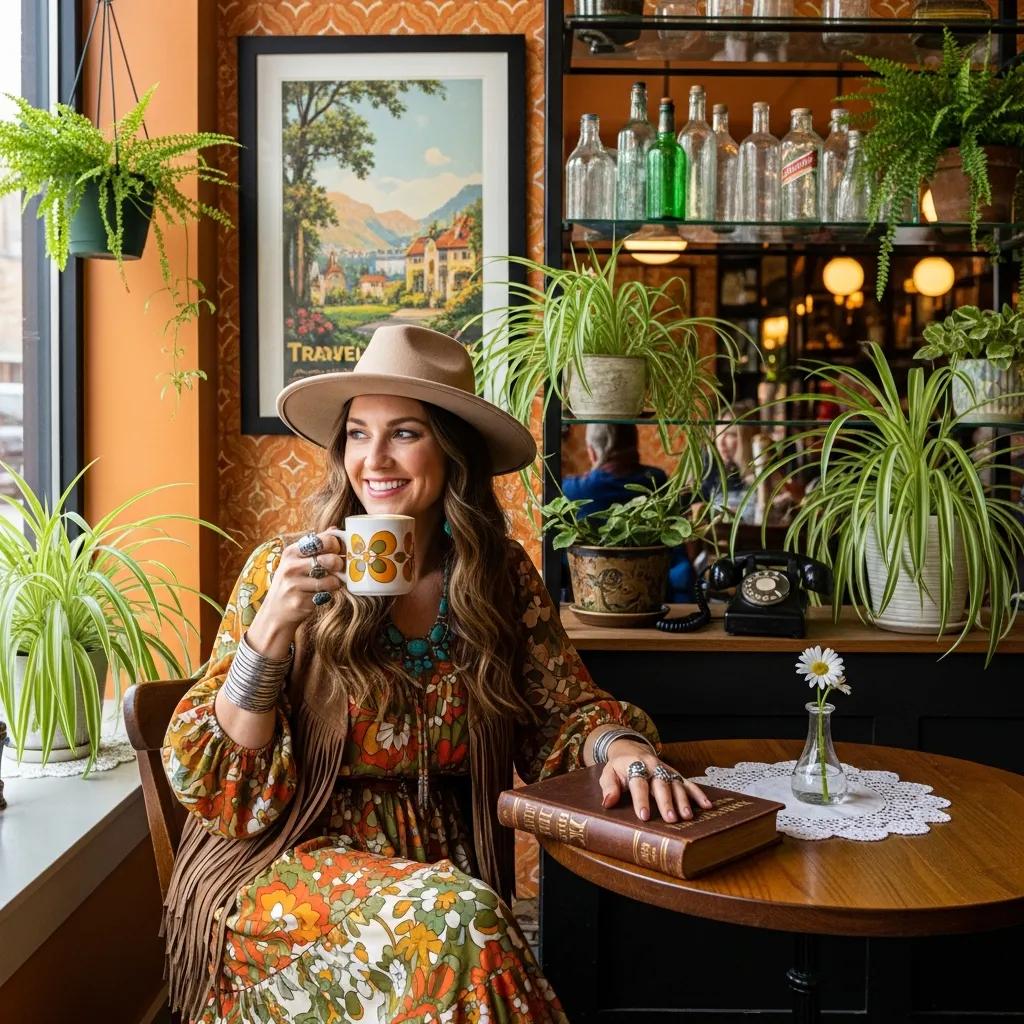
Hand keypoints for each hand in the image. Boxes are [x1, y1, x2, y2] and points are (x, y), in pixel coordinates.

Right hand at [248, 529, 346, 652]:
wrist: (275, 612)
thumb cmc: (291, 583)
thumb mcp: (297, 561)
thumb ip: (316, 545)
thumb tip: (335, 529)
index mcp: (292, 552)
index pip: (322, 540)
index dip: (336, 545)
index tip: (338, 551)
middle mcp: (291, 566)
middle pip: (328, 559)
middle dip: (338, 564)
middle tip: (338, 568)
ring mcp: (294, 585)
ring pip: (330, 580)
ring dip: (335, 582)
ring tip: (330, 583)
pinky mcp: (300, 601)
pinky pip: (325, 595)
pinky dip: (328, 595)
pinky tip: (320, 594)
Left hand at [600, 740, 711, 822]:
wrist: (631, 750)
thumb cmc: (619, 768)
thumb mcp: (608, 774)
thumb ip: (608, 788)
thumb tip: (608, 802)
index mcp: (635, 765)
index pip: (638, 783)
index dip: (641, 799)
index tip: (644, 815)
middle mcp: (653, 766)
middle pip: (661, 785)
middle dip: (666, 802)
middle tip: (671, 819)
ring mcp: (666, 770)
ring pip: (676, 785)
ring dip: (683, 800)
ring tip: (687, 816)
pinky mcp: (676, 775)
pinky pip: (689, 784)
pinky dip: (698, 794)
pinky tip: (707, 806)